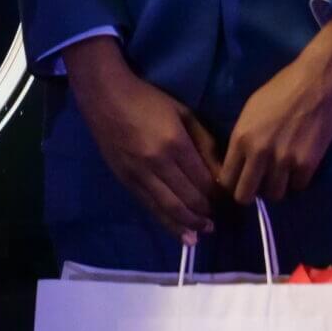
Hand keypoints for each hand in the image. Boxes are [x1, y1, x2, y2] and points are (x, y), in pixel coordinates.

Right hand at [65, 36, 223, 239]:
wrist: (105, 97)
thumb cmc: (148, 100)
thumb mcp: (183, 113)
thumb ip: (204, 142)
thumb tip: (219, 171)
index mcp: (175, 144)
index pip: (203, 180)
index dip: (217, 194)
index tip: (226, 199)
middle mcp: (157, 164)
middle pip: (189, 199)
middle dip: (206, 212)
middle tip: (218, 218)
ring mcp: (139, 175)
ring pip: (169, 210)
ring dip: (190, 224)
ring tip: (203, 231)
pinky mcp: (126, 182)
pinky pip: (151, 208)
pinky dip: (168, 224)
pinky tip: (183, 233)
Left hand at [217, 17, 331, 204]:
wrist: (317, 80)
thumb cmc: (281, 88)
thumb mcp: (251, 110)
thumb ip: (243, 138)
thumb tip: (238, 163)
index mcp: (241, 137)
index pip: (226, 179)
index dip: (230, 184)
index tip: (237, 182)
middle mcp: (259, 153)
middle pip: (244, 195)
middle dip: (249, 194)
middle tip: (257, 186)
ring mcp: (284, 160)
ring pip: (274, 195)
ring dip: (276, 187)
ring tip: (280, 174)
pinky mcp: (308, 163)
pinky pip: (298, 187)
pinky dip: (298, 180)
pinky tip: (298, 166)